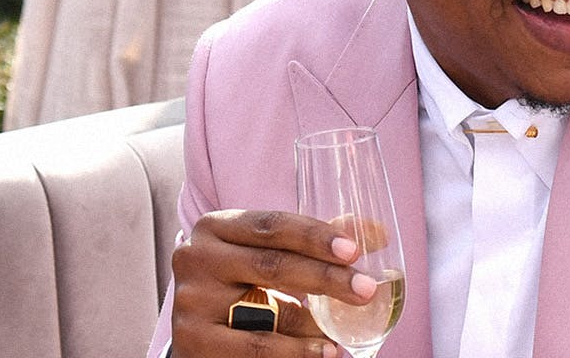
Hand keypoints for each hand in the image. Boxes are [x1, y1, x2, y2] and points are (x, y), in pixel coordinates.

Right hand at [169, 209, 378, 356]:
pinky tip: (324, 352)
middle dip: (326, 278)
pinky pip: (254, 346)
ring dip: (313, 323)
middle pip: (272, 265)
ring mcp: (191, 301)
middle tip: (365, 289)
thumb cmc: (242, 281)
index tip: (354, 250)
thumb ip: (317, 242)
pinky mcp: (193, 340)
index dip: (315, 236)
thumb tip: (378, 233)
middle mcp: (196, 258)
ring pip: (264, 311)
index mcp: (216, 226)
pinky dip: (295, 351)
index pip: (272, 225)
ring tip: (345, 331)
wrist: (198, 326)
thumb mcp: (269, 254)